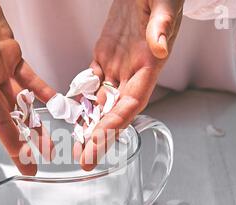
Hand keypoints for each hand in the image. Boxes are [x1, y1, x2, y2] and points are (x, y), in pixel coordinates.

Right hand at [0, 0, 55, 174]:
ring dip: (34, 122)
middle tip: (35, 161)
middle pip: (7, 116)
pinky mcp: (10, 56)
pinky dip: (42, 92)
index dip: (7, 136)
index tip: (20, 156)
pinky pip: (28, 79)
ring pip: (20, 102)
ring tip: (50, 142)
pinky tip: (55, 104)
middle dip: (21, 141)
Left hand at [77, 0, 182, 170]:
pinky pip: (91, 81)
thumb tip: (159, 47)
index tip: (100, 143)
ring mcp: (118, 65)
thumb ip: (162, 26)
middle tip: (85, 157)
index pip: (132, 102)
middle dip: (100, 135)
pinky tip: (70, 111)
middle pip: (116, 110)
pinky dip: (81, 97)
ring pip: (102, 101)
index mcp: (149, 65)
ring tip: (74, 142)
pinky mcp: (105, 55)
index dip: (117, 124)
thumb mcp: (164, 3)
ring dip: (89, 122)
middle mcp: (133, 72)